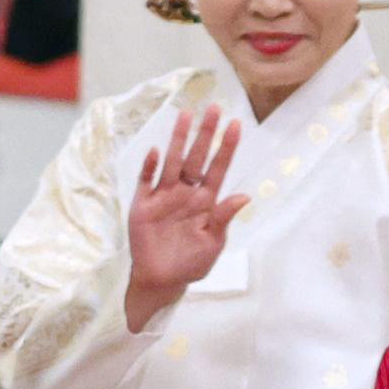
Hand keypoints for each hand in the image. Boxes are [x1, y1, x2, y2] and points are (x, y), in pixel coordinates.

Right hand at [122, 106, 247, 331]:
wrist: (161, 281)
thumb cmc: (190, 264)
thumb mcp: (212, 244)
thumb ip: (224, 218)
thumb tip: (245, 196)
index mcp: (206, 201)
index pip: (218, 168)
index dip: (226, 147)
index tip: (235, 124)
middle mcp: (186, 193)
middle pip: (197, 157)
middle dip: (205, 134)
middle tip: (213, 108)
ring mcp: (164, 197)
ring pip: (172, 162)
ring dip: (178, 140)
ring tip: (185, 116)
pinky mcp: (143, 205)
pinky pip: (146, 181)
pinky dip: (149, 167)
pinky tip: (155, 152)